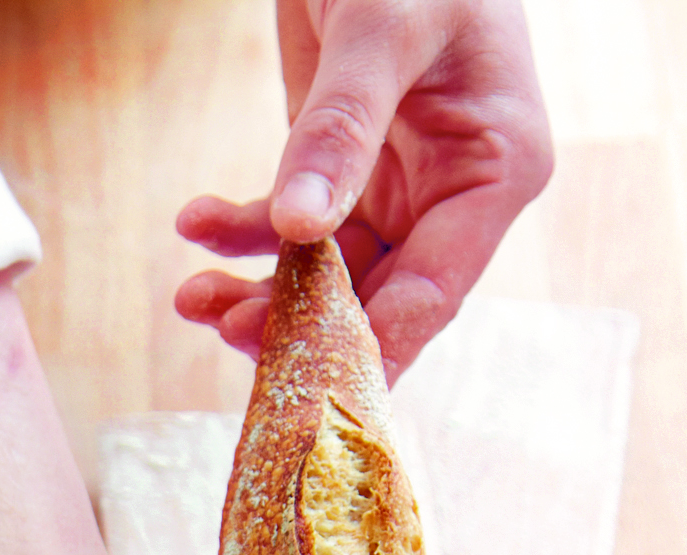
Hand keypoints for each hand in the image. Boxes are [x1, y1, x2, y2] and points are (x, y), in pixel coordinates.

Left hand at [175, 0, 552, 381]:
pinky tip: (195, 222)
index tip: (309, 386)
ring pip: (324, 280)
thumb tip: (300, 229)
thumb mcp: (383, 25)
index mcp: (494, 171)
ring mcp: (394, 188)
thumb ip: (342, 125)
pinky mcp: (341, 171)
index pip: (433, 291)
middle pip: (374, 300)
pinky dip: (239, 234)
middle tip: (223, 327)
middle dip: (298, 326)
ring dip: (255, 292)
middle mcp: (450, 195)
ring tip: (192, 295)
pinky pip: (288, 229)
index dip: (371, 347)